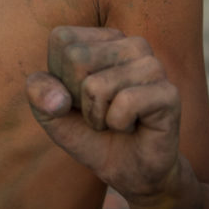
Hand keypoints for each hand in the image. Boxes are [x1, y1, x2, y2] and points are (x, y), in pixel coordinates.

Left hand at [26, 26, 181, 199]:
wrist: (130, 171)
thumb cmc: (91, 134)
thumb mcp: (52, 115)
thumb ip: (39, 95)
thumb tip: (57, 99)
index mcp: (103, 37)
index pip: (62, 40)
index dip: (61, 78)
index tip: (79, 97)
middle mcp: (130, 43)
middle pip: (77, 58)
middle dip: (79, 99)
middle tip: (100, 112)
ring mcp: (152, 65)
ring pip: (98, 84)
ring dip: (98, 116)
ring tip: (116, 120)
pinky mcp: (168, 92)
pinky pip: (125, 103)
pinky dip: (118, 124)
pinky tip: (132, 127)